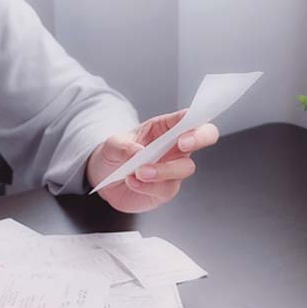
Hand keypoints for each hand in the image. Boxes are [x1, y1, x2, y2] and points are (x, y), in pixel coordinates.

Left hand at [87, 110, 219, 212]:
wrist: (103, 178)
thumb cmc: (113, 154)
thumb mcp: (112, 144)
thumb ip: (124, 147)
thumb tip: (140, 154)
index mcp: (165, 127)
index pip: (189, 117)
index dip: (195, 120)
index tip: (185, 132)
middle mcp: (174, 146)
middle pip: (203, 137)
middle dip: (198, 139)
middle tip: (182, 144)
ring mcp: (173, 168)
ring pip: (185, 168)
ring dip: (163, 170)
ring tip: (138, 172)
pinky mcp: (165, 189)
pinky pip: (165, 188)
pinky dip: (148, 186)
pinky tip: (132, 182)